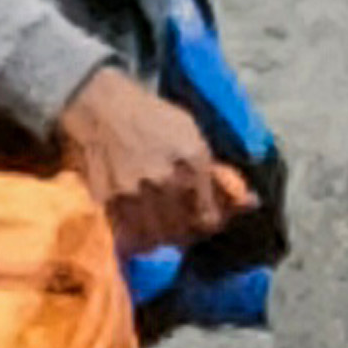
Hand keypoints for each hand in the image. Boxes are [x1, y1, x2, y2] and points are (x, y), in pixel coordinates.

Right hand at [56, 66, 249, 255]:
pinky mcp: (105, 202)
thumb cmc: (148, 116)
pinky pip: (125, 237)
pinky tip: (135, 228)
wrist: (99, 107)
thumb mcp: (190, 133)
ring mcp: (133, 194)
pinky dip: (133, 238)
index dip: (211, 224)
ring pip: (153, 240)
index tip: (207, 219)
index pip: (209, 218)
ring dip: (158, 238)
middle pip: (182, 233)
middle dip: (185, 232)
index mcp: (192, 161)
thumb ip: (215, 171)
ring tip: (157, 226)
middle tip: (182, 224)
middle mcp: (164, 181)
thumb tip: (248, 202)